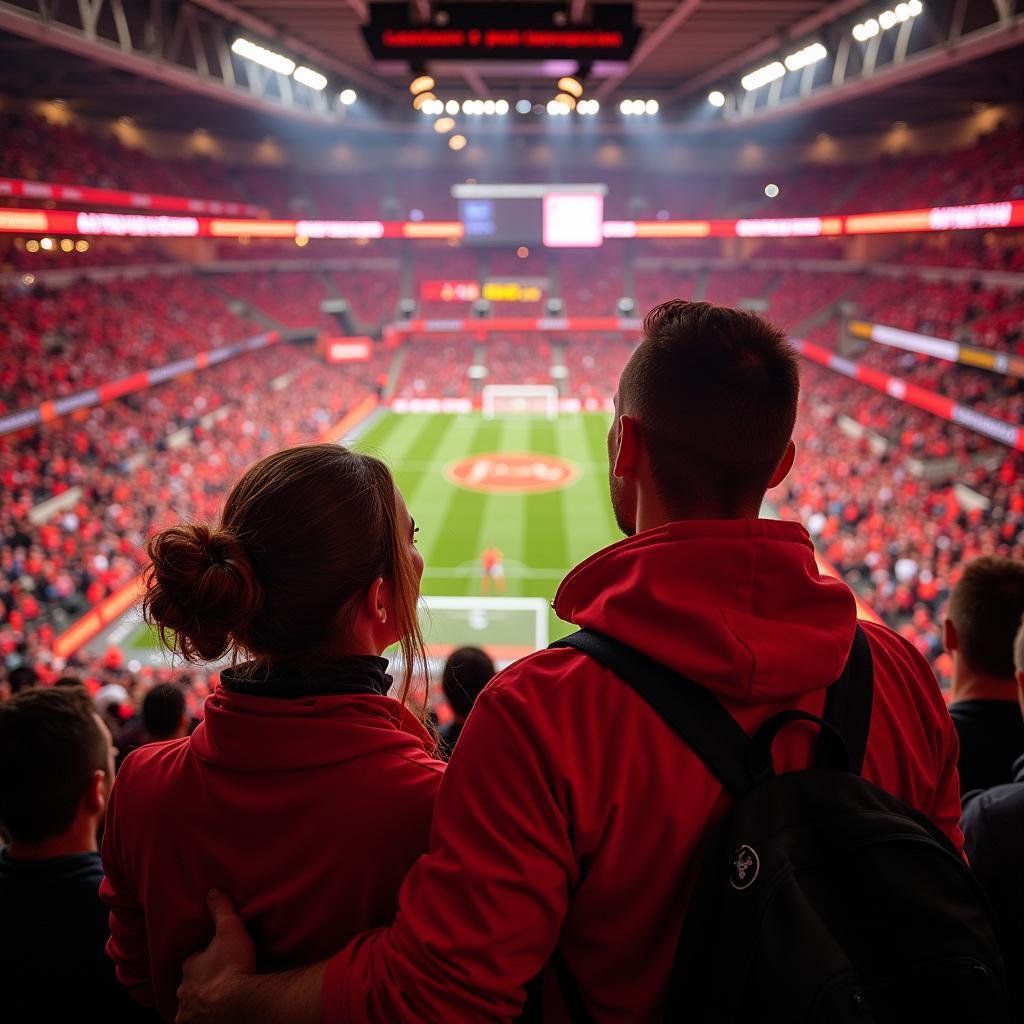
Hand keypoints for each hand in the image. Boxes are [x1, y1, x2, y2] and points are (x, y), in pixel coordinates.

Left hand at [176, 889, 255, 1022]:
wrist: (239, 1003)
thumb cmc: (233, 966)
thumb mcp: (230, 929)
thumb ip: (221, 909)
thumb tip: (212, 891)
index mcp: (189, 968)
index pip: (192, 961)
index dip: (203, 958)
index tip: (215, 957)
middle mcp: (184, 993)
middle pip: (190, 985)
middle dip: (200, 982)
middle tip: (217, 979)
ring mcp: (191, 1015)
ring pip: (191, 1007)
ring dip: (200, 1004)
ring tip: (216, 1001)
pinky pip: (199, 1023)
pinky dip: (205, 1020)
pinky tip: (216, 1017)